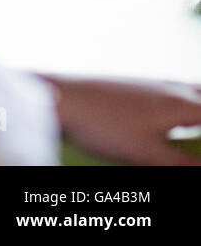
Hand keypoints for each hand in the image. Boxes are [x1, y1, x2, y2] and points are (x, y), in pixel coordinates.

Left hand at [42, 74, 200, 164]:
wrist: (58, 97)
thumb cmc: (101, 125)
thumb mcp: (147, 153)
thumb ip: (181, 163)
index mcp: (180, 104)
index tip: (199, 148)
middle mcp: (168, 88)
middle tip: (195, 127)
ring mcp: (148, 82)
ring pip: (187, 89)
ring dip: (194, 103)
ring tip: (190, 120)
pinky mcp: (129, 83)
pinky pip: (166, 89)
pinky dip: (177, 100)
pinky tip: (167, 111)